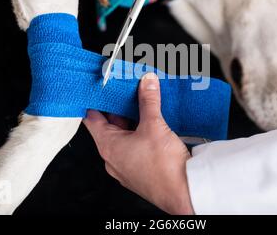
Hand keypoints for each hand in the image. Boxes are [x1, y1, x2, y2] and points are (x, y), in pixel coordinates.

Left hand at [84, 73, 193, 214]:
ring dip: (132, 122)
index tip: (99, 90)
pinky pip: (135, 148)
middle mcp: (114, 158)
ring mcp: (127, 166)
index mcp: (108, 146)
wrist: (184, 193)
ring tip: (143, 105)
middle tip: (128, 92)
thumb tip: (147, 83)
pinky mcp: (141, 171)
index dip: (95, 102)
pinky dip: (141, 135)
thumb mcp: (154, 125)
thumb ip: (149, 101)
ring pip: (124, 138)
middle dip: (119, 109)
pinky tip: (154, 125)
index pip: (92, 119)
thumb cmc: (164, 168)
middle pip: (110, 127)